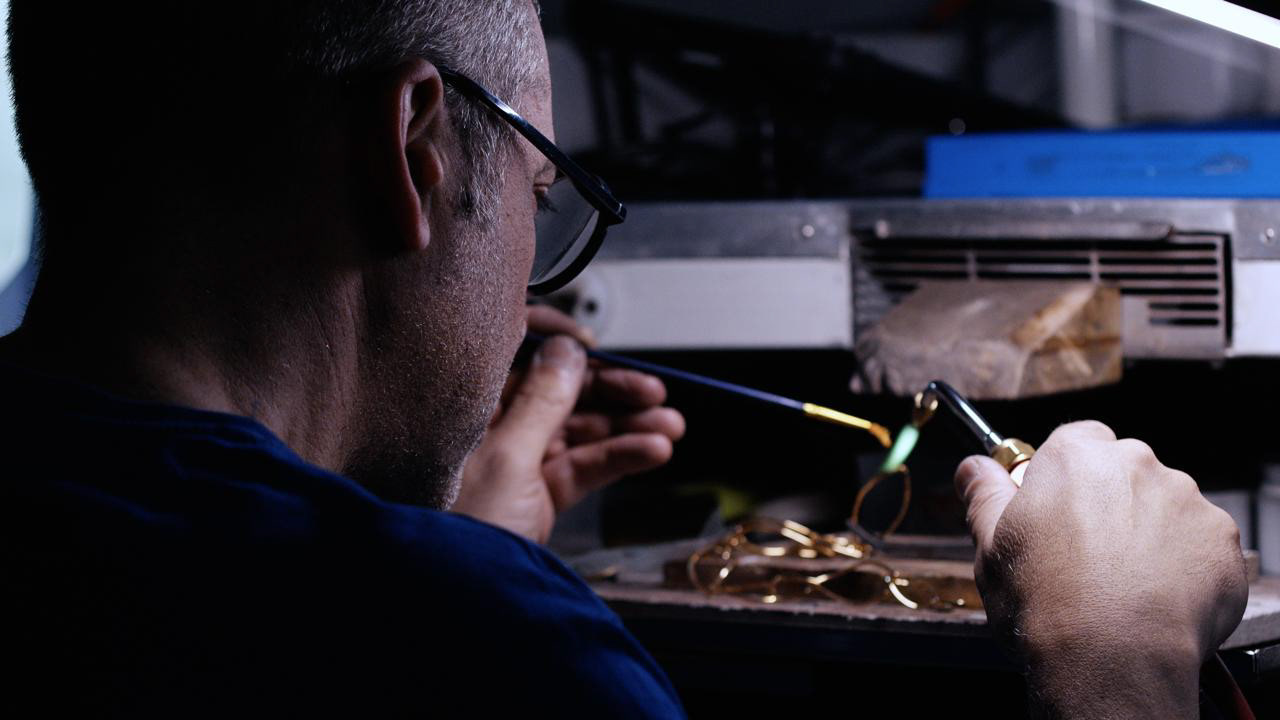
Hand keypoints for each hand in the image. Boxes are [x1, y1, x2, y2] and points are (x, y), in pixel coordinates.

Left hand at [451, 307, 684, 542]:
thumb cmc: (459, 530)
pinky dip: (619, 458)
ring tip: (670, 426)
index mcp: (468, 408)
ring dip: (628, 427)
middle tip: (654, 391)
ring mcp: (515, 464)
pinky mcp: (536, 496)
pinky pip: (583, 466)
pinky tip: (652, 451)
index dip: (560, 349)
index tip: (597, 347)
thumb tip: (567, 350)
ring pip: (578, 431)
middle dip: (611, 392)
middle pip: (558, 393)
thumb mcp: (506, 457)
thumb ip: (542, 400)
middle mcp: (490, 430)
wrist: (459, 602)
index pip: (518, 358)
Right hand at [955, 421, 1247, 718]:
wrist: (1111, 659)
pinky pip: (1199, 542)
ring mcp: (1186, 500)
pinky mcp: (1220, 541)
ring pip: (1163, 506)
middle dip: (1109, 502)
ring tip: (1122, 583)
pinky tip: (1156, 596)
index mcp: (1076, 457)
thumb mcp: (990, 545)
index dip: (1064, 477)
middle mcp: (1136, 465)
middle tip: (1085, 553)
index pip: (1076, 440)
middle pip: (1123, 471)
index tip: (1054, 508)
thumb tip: (972, 467)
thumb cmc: (1044, 603)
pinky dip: (1182, 563)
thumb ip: (984, 494)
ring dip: (1146, 531)